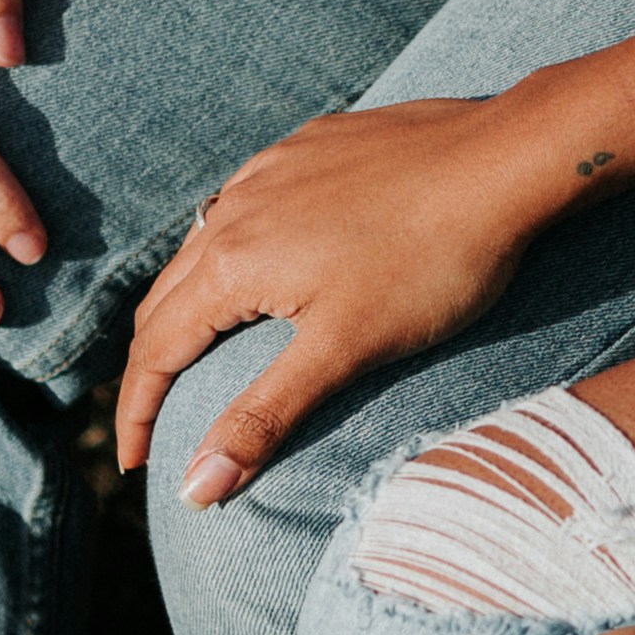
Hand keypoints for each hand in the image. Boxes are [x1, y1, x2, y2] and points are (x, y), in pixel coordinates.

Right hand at [112, 98, 576, 498]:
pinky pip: (246, 202)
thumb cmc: (432, 262)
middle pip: (165, 297)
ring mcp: (271, 168)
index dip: (136, 412)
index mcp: (231, 260)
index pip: (155, 348)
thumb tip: (192, 489)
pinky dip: (232, 249)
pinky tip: (262, 262)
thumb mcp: (345, 350)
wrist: (504, 160)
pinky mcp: (310, 145)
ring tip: (197, 349)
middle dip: (151, 363)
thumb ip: (263, 417)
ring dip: (188, 303)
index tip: (130, 464)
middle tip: (153, 418)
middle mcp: (234, 207)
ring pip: (202, 245)